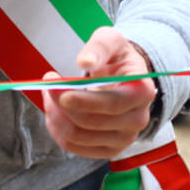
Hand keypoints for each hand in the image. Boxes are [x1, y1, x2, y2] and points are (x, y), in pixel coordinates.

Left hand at [43, 28, 157, 160]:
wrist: (122, 76)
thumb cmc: (116, 57)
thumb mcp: (110, 40)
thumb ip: (99, 47)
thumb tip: (85, 61)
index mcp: (142, 92)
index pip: (113, 104)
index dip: (85, 101)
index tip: (61, 92)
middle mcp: (138, 120)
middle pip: (92, 122)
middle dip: (62, 105)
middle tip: (47, 85)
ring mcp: (124, 139)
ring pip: (79, 136)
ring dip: (56, 115)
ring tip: (49, 94)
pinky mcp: (108, 149)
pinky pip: (74, 146)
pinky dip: (57, 129)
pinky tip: (54, 110)